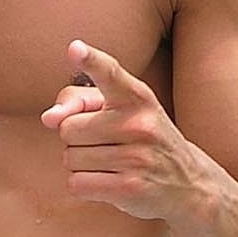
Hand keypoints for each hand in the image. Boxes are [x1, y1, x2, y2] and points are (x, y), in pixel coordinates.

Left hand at [42, 41, 216, 222]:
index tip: (74, 48)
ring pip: (70, 158)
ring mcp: (136, 157)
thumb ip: (81, 102)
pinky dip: (84, 186)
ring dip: (80, 164)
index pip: (109, 73)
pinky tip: (108, 182)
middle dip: (76, 139)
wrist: (188, 181)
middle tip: (105, 144)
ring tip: (110, 163)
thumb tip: (48, 118)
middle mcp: (138, 124)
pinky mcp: (129, 188)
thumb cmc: (143, 139)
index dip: (91, 60)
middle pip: (68, 128)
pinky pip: (77, 184)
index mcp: (137, 97)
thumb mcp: (124, 110)